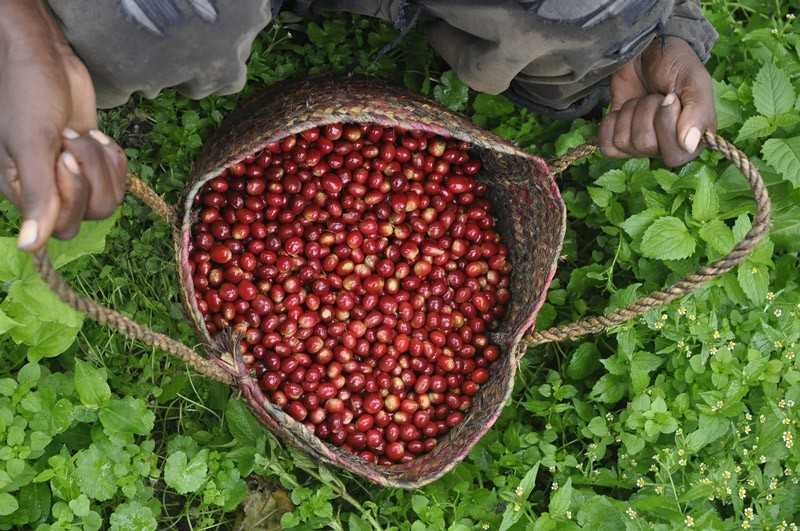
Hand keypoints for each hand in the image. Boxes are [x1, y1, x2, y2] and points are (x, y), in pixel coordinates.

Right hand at [0, 1, 126, 251]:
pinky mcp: (91, 160)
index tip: (63, 155)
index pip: (64, 227)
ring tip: (83, 133)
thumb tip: (29, 247)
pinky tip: (99, 135)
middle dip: (91, 174)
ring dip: (103, 164)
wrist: (41, 54)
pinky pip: (118, 180)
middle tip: (72, 137)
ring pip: (109, 199)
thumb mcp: (31, 144)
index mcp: (23, 191)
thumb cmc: (26, 93)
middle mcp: (47, 189)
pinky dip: (114, 158)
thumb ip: (37, 197)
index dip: (74, 194)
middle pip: (93, 214)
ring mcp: (72, 175)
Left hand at [599, 36, 715, 166]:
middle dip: (646, 112)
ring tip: (642, 98)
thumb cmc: (676, 65)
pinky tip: (622, 110)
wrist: (647, 50)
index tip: (669, 98)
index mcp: (693, 140)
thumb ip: (697, 113)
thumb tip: (689, 145)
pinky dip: (610, 123)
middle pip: (644, 145)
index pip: (674, 156)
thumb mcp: (695, 82)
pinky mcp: (618, 138)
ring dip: (630, 112)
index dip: (666, 126)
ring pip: (624, 142)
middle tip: (656, 96)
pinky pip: (607, 146)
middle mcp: (666, 147)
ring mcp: (640, 144)